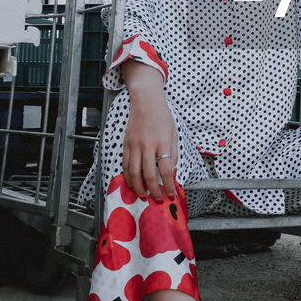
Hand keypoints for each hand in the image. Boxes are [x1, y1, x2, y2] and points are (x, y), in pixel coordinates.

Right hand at [122, 62, 177, 201]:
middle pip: (148, 175)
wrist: (146, 101)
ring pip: (133, 172)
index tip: (171, 194)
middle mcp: (147, 145)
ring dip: (138, 187)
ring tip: (143, 196)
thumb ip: (173, 154)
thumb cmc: (162, 116)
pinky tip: (133, 183)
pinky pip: (125, 165)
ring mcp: (134, 145)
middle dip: (153, 191)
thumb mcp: (174, 134)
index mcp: (162, 142)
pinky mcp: (126, 144)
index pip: (165, 170)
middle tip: (157, 199)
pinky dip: (128, 177)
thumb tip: (171, 173)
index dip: (168, 186)